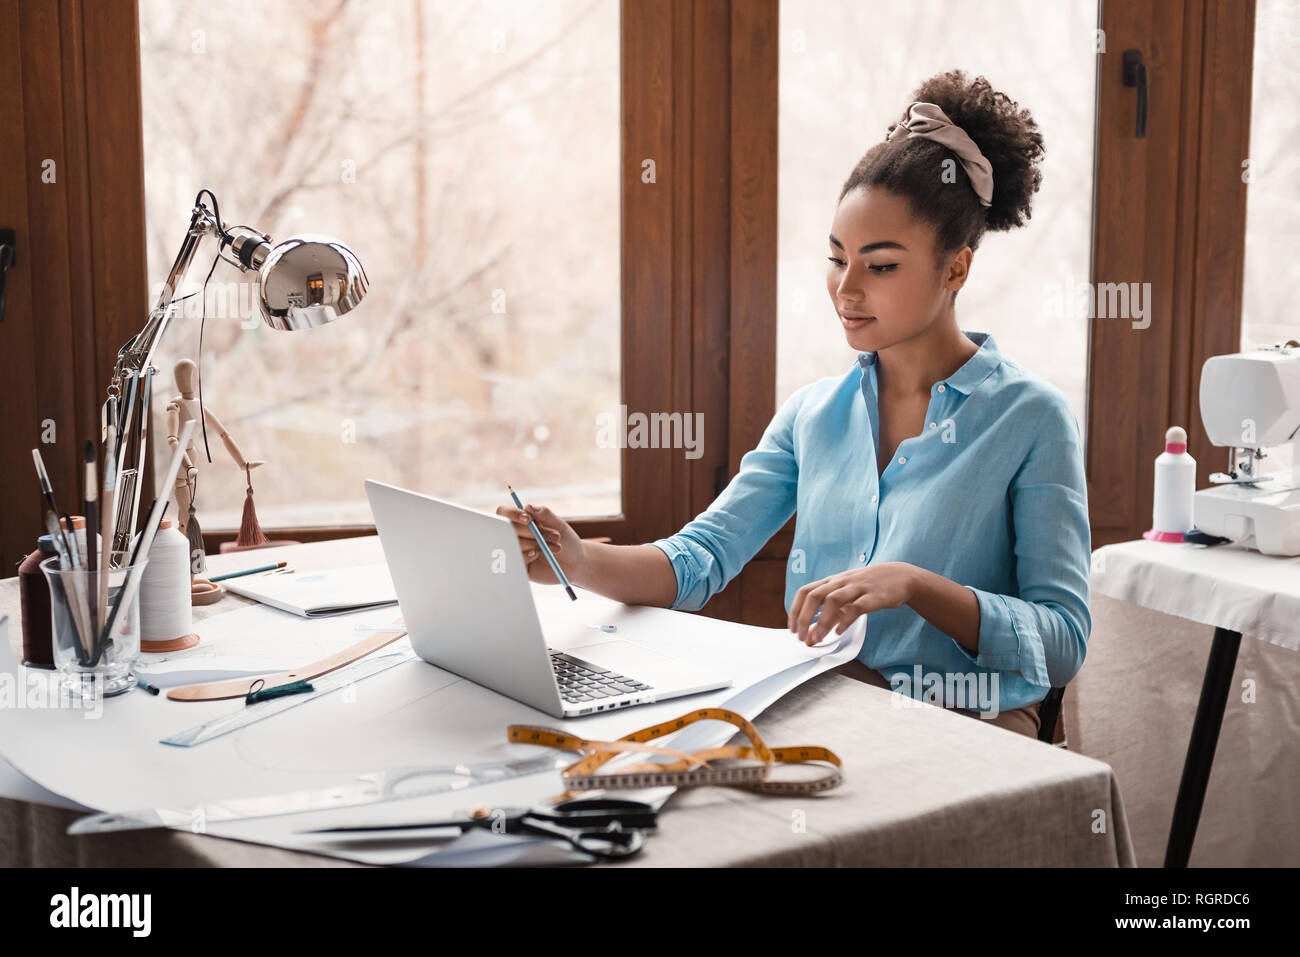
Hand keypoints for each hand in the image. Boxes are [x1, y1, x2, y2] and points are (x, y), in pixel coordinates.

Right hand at [494, 502, 586, 585]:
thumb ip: (544, 514)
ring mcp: (516, 550)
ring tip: (555, 547)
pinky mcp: (519, 565)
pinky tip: (538, 554)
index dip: (513, 515)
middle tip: (553, 535)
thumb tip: (528, 506)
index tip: (528, 519)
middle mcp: (516, 535)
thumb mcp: (559, 525)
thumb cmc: (567, 541)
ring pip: (513, 544)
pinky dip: (528, 555)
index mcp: (522, 521)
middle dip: (530, 532)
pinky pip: (516, 559)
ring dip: (534, 544)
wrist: (575, 563)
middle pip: (507, 529)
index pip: (504, 513)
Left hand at [787, 562, 916, 645]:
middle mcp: (842, 582)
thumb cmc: (869, 587)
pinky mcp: (874, 596)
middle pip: (815, 596)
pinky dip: (845, 620)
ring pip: (833, 600)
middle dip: (804, 618)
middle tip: (802, 638)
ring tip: (817, 639)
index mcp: (832, 581)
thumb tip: (811, 633)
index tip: (792, 629)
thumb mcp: (846, 595)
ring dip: (822, 622)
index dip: (795, 610)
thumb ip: (829, 612)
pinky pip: (857, 607)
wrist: (901, 576)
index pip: (805, 591)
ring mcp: (858, 587)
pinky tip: (839, 632)